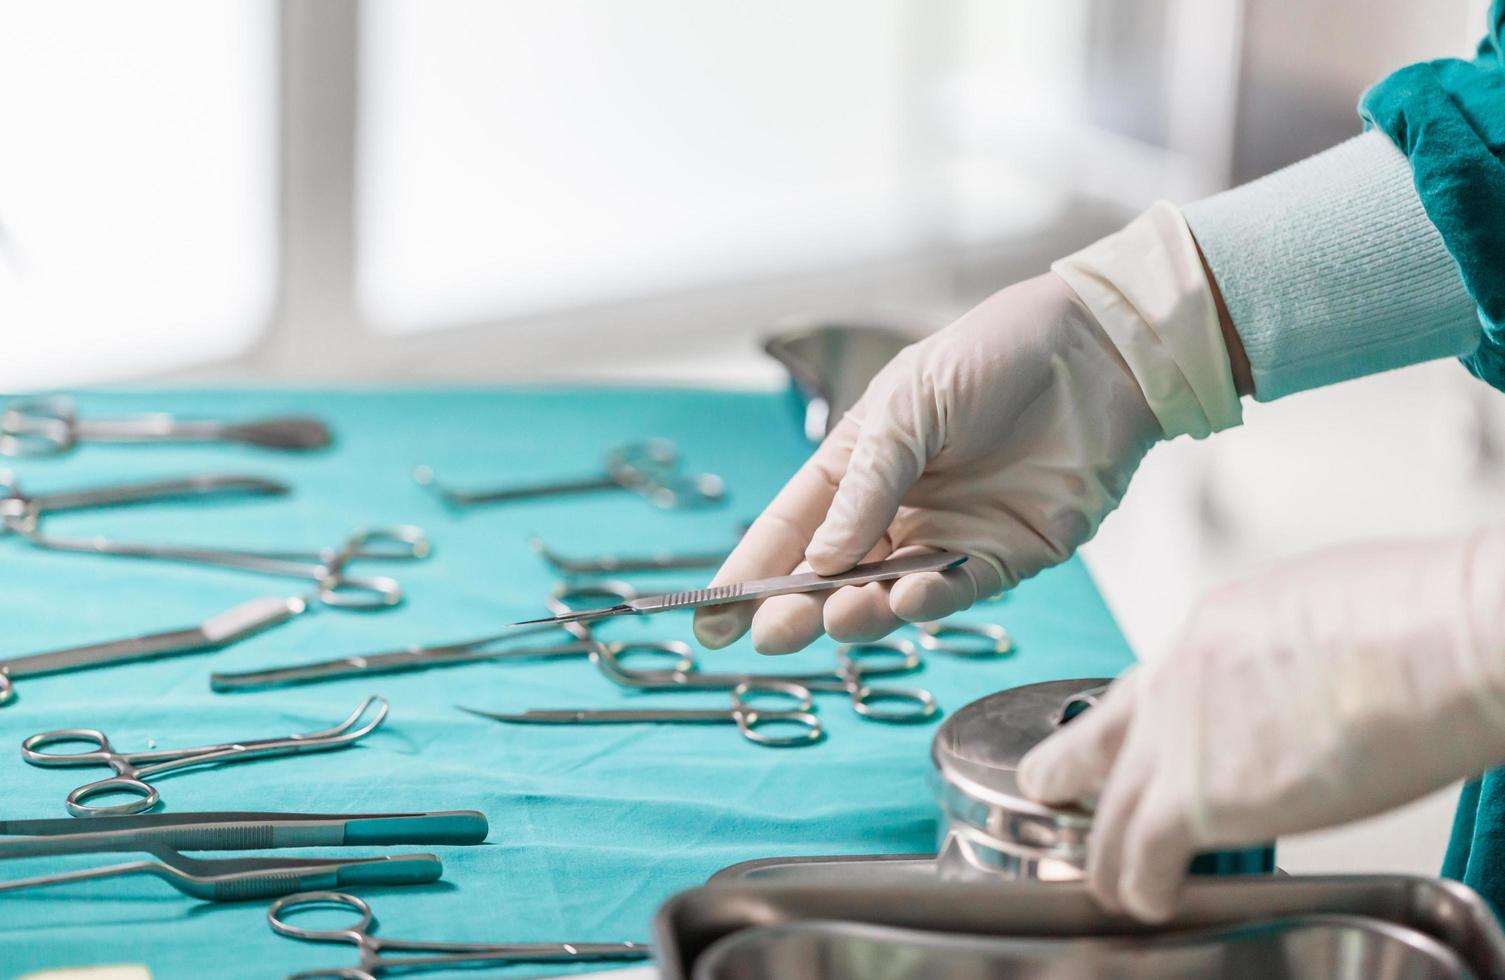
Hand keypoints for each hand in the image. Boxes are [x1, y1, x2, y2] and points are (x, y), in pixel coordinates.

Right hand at [694, 272, 1161, 653]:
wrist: (1098, 351)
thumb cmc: (994, 355)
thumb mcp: (907, 404)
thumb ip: (866, 485)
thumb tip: (817, 561)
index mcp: (859, 463)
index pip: (791, 528)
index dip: (750, 574)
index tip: (710, 619)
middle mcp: (898, 508)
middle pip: (832, 575)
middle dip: (797, 609)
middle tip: (770, 637)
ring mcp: (950, 535)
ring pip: (890, 592)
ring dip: (861, 611)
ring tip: (839, 617)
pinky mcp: (1008, 555)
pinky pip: (959, 590)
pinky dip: (932, 600)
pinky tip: (912, 596)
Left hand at [1017, 530, 1504, 921]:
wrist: (1449, 639)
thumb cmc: (1423, 617)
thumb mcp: (1321, 606)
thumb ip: (1280, 653)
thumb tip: (1296, 680)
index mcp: (1212, 627)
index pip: (1149, 686)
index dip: (1134, 726)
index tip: (1128, 745)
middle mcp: (1178, 675)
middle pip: (1100, 737)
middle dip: (1072, 773)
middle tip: (1054, 791)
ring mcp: (1181, 736)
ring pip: (1110, 807)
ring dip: (1107, 850)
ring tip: (1113, 879)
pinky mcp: (1199, 796)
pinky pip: (1142, 854)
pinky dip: (1140, 884)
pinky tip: (1150, 898)